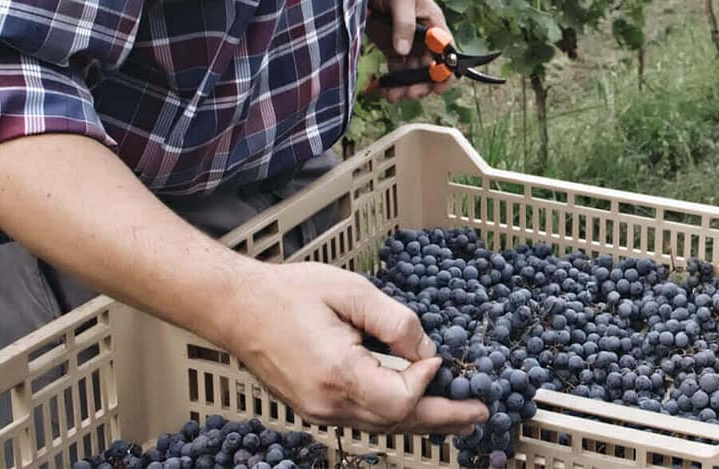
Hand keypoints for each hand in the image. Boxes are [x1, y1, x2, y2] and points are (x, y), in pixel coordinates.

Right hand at [218, 260, 487, 434]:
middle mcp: (328, 403)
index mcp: (338, 374)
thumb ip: (396, 321)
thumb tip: (426, 350)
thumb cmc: (289, 293)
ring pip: (383, 426)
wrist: (237, 307)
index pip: (401, 399)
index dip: (426, 380)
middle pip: (398, 422)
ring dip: (424, 422)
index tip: (435, 356)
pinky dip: (398, 417)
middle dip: (444, 418)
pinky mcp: (315, 408)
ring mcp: (320, 411)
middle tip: (481, 414)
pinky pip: (366, 419)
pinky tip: (418, 412)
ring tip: (460, 419)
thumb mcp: (351, 291)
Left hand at [366, 0, 449, 100]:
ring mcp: (407, 44)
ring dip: (405, 87)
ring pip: (413, 73)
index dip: (445, 72)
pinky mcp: (392, 48)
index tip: (437, 88)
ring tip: (391, 96)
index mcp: (434, 24)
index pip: (446, 52)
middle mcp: (424, 37)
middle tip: (408, 94)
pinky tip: (383, 90)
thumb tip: (404, 52)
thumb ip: (404, 23)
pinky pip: (396, 71)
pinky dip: (391, 83)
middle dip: (421, 84)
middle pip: (430, 68)